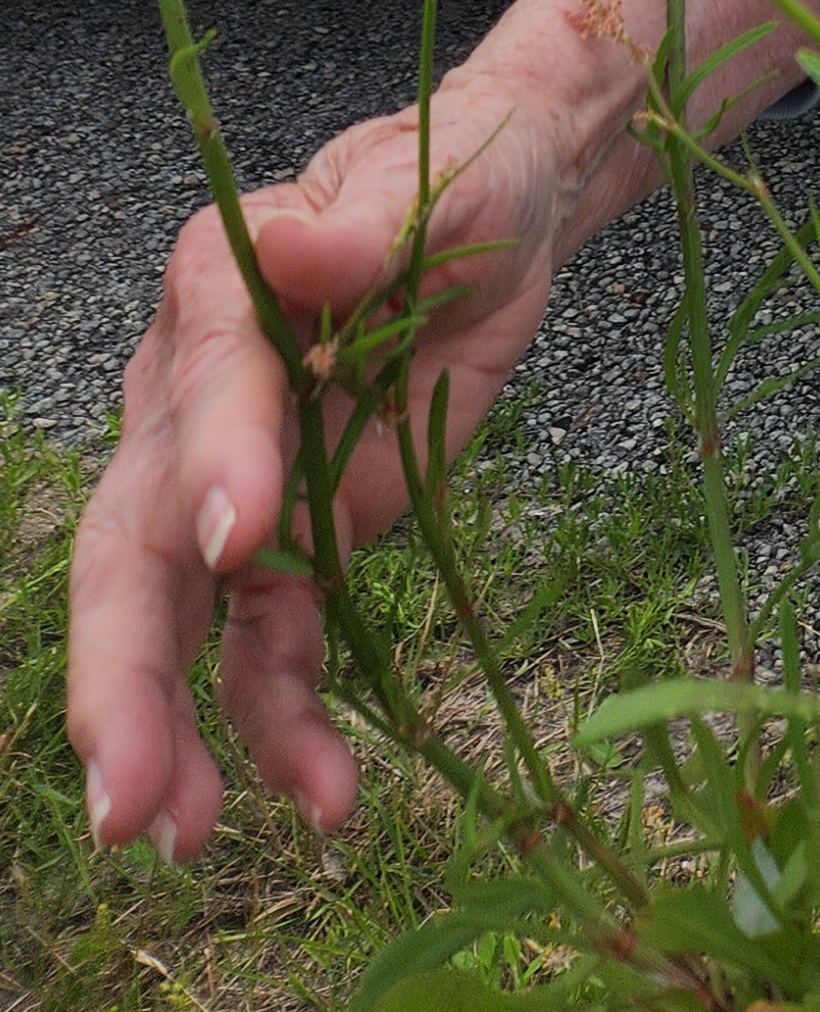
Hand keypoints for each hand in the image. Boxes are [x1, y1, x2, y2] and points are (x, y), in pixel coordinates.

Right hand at [65, 88, 568, 861]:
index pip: (204, 386)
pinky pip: (271, 649)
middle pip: (134, 544)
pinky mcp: (299, 544)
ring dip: (176, 734)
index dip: (216, 462)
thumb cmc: (460, 174)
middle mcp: (196, 404)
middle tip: (122, 790)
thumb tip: (293, 244)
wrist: (505, 217)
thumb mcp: (434, 181)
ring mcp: (238, 490)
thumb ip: (366, 222)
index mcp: (216, 296)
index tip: (239, 540)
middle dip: (124, 668)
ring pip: (181, 626)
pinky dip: (283, 729)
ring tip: (183, 837)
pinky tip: (322, 801)